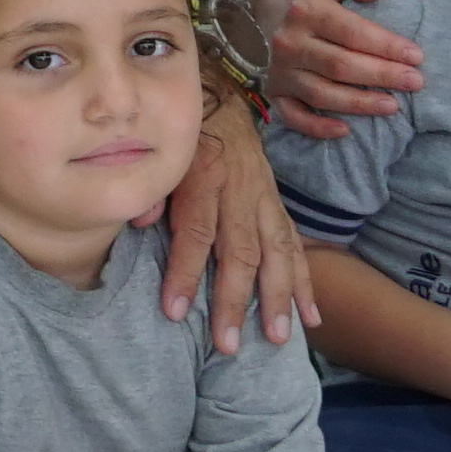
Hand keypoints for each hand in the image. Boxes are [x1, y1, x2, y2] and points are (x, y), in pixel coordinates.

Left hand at [148, 99, 314, 352]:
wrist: (220, 106)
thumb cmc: (180, 142)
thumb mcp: (161, 157)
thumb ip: (151, 189)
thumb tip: (139, 222)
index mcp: (204, 179)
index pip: (196, 232)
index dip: (185, 272)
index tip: (176, 311)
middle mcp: (239, 193)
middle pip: (240, 252)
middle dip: (235, 300)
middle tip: (227, 344)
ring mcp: (265, 202)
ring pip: (277, 253)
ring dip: (279, 298)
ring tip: (278, 338)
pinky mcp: (279, 208)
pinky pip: (297, 248)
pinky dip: (306, 283)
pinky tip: (311, 317)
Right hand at [258, 0, 414, 136]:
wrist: (265, 9)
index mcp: (306, 11)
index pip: (352, 32)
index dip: (386, 46)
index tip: (417, 56)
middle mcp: (289, 42)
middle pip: (341, 66)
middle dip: (382, 76)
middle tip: (416, 82)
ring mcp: (280, 70)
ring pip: (322, 94)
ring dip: (359, 104)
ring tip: (393, 106)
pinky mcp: (274, 91)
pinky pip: (293, 116)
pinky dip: (317, 127)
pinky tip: (346, 131)